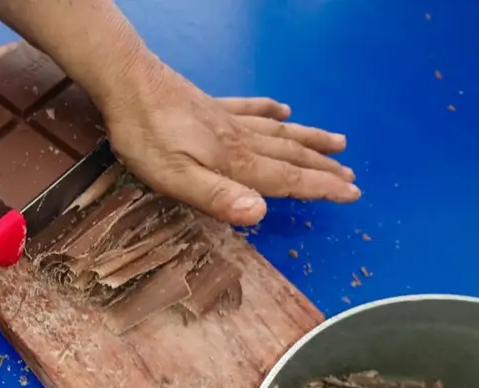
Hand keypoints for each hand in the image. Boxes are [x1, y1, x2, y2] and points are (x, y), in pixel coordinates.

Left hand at [101, 57, 359, 225]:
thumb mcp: (174, 177)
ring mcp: (226, 118)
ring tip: (337, 142)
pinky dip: (272, 111)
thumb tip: (261, 213)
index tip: (351, 194)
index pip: (287, 179)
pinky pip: (251, 107)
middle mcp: (239, 138)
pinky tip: (283, 110)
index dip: (320, 188)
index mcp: (233, 161)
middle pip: (290, 155)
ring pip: (278, 131)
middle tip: (351, 177)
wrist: (127, 83)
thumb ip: (217, 196)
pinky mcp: (211, 105)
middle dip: (323, 168)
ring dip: (309, 139)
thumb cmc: (145, 137)